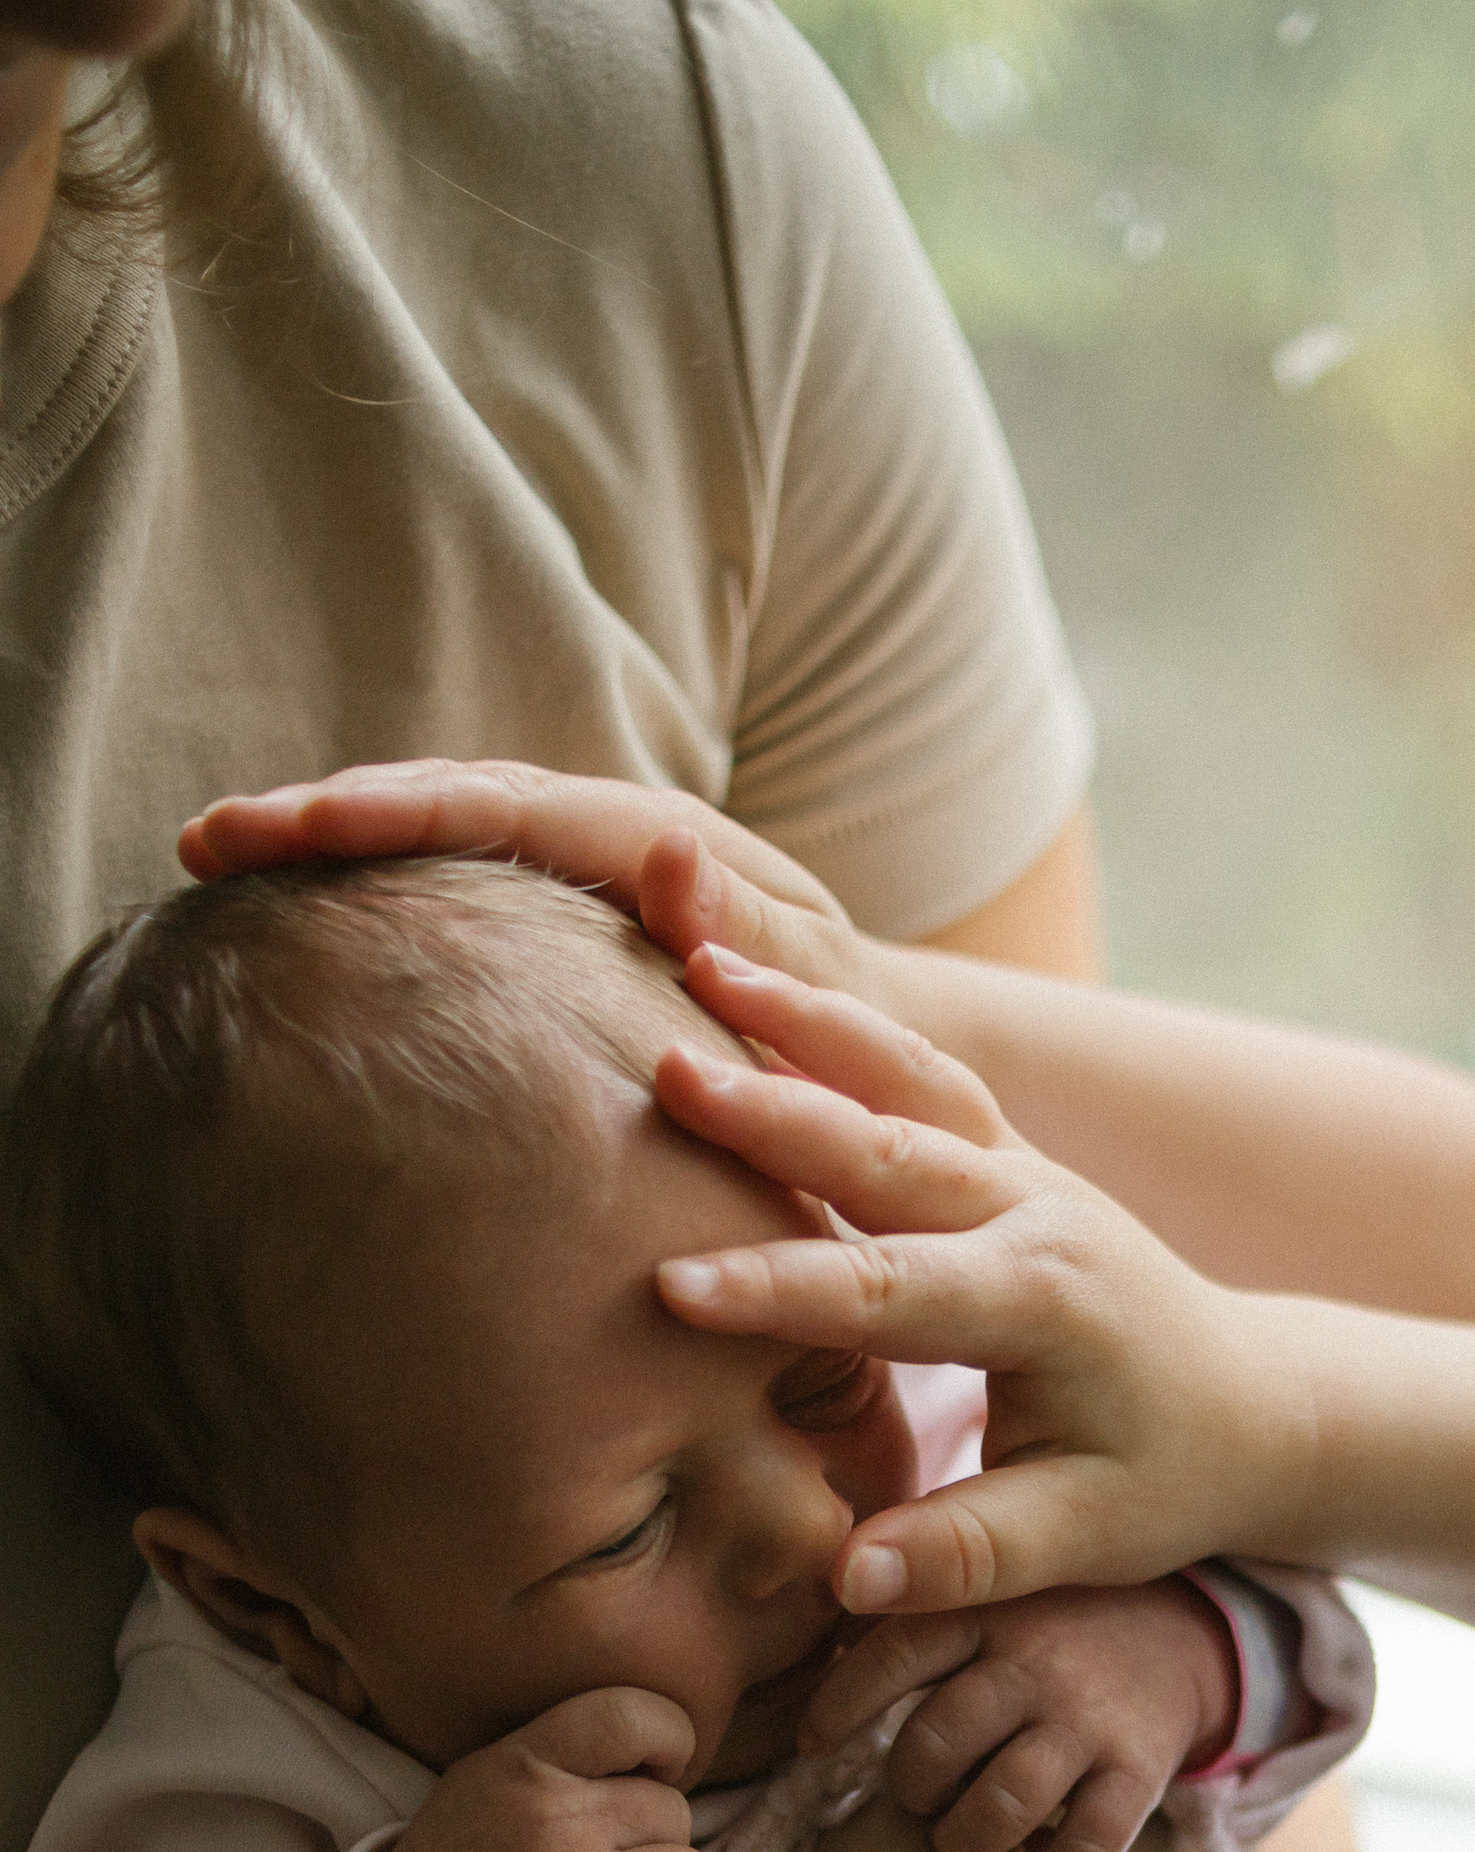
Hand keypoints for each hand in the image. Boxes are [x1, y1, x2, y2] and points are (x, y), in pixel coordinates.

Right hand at [177, 759, 897, 1004]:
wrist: (886, 1054)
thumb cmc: (862, 1046)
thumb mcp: (825, 1001)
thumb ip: (758, 938)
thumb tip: (662, 859)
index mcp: (670, 849)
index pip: (507, 810)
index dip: (392, 813)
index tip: (288, 825)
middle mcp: (624, 836)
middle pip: (454, 797)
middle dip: (329, 812)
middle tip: (210, 835)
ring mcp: (597, 867)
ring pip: (449, 828)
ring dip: (338, 836)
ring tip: (224, 853)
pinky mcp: (581, 908)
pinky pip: (470, 877)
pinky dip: (386, 875)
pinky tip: (302, 899)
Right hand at [648, 950, 1294, 1610]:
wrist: (1255, 1402)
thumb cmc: (1168, 1477)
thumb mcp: (1085, 1538)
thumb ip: (969, 1554)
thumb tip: (847, 1581)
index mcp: (1047, 1302)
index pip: (895, 1295)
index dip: (783, 1292)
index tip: (673, 1288)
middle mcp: (1035, 1211)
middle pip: (888, 1148)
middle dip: (774, 1111)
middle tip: (664, 1074)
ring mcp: (1022, 1168)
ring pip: (903, 1077)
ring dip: (801, 1017)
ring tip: (697, 955)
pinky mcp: (1005, 1154)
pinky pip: (917, 1070)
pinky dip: (837, 1018)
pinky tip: (751, 968)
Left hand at [807, 1584, 1236, 1851]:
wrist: (1183, 1634)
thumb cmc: (1045, 1623)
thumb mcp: (985, 1587)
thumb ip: (911, 1606)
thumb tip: (808, 1630)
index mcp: (986, 1604)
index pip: (890, 1656)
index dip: (838, 1708)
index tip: (814, 1745)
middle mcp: (1037, 1657)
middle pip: (935, 1744)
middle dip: (912, 1786)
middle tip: (919, 1793)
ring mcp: (1090, 1716)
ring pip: (1000, 1804)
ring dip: (965, 1838)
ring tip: (962, 1837)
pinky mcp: (1141, 1768)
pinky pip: (1083, 1843)